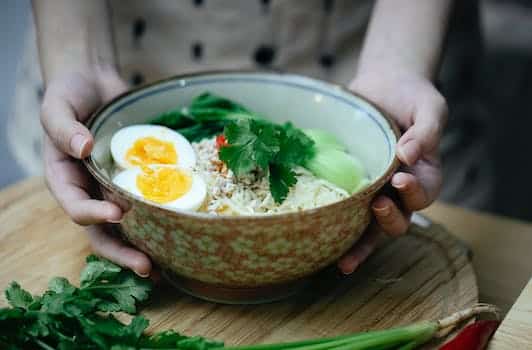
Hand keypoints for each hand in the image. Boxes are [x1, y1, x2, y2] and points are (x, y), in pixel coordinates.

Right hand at [41, 67, 152, 276]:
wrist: (94, 82)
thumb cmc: (70, 94)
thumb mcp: (57, 106)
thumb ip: (64, 128)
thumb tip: (83, 148)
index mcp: (65, 180)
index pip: (75, 206)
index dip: (93, 215)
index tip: (117, 214)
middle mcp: (90, 191)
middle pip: (102, 231)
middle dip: (123, 253)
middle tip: (147, 267)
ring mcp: (114, 189)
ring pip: (127, 228)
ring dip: (144, 248)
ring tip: (167, 268)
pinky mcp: (136, 181)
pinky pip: (148, 205)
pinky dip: (160, 222)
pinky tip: (182, 234)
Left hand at [337, 71, 446, 273]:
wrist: (385, 84)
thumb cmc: (413, 96)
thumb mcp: (430, 108)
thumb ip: (426, 132)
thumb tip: (407, 156)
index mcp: (425, 175)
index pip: (425, 194)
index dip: (414, 193)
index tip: (400, 178)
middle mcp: (399, 190)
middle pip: (399, 219)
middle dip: (389, 219)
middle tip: (377, 205)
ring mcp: (373, 190)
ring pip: (370, 227)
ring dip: (360, 245)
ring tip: (345, 258)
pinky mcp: (350, 186)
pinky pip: (345, 212)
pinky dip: (337, 232)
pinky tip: (320, 244)